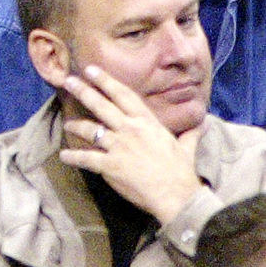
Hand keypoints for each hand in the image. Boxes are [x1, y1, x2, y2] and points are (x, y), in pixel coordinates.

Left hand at [59, 65, 202, 223]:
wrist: (178, 196)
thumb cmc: (182, 171)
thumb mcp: (187, 146)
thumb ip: (190, 133)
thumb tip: (202, 124)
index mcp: (146, 121)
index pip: (122, 94)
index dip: (105, 80)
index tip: (90, 69)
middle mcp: (129, 129)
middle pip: (101, 105)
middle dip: (83, 91)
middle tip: (68, 80)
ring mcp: (118, 146)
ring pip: (91, 130)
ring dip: (76, 126)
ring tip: (67, 124)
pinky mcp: (110, 166)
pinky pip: (87, 159)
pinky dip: (74, 158)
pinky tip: (64, 157)